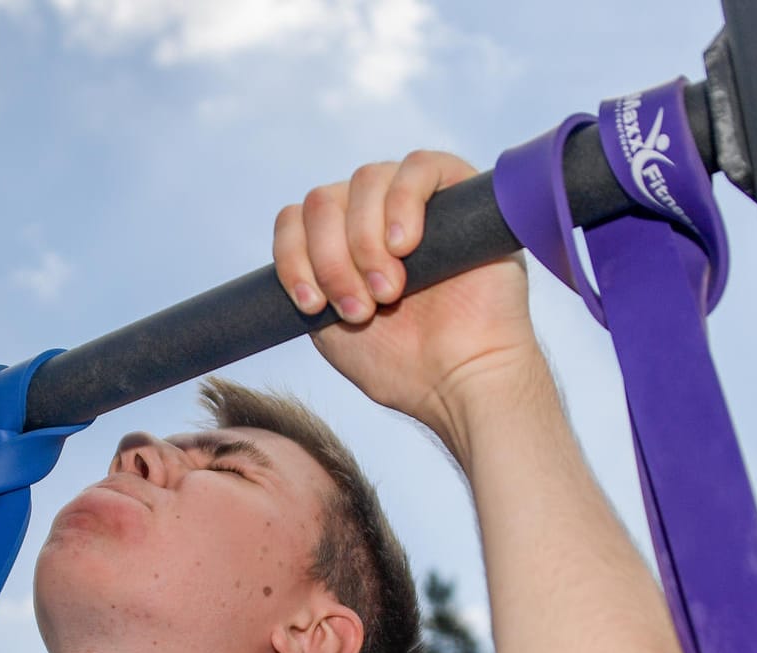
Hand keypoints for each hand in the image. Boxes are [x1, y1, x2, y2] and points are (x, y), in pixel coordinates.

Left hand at [273, 151, 543, 445]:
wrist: (463, 382)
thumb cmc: (405, 365)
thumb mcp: (332, 330)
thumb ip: (310, 283)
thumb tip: (294, 245)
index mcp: (343, 246)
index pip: (296, 219)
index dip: (293, 256)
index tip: (311, 305)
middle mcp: (377, 217)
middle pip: (324, 200)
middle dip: (332, 259)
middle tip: (360, 308)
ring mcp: (419, 202)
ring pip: (366, 180)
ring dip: (365, 242)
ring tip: (389, 291)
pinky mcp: (462, 192)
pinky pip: (419, 166)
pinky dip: (402, 203)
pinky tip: (405, 247)